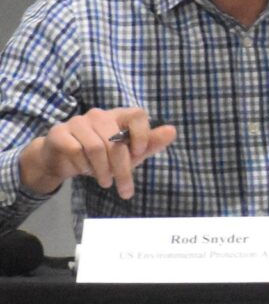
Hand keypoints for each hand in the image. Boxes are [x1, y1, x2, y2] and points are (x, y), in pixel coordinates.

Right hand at [18, 106, 176, 200]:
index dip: (142, 135)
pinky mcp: (60, 132)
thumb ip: (151, 143)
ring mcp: (78, 122)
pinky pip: (76, 151)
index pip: (138, 114)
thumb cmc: (103, 156)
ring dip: (103, 171)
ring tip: (105, 181)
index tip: (140, 153)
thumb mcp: (130, 153)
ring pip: (96, 148)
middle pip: (116, 141)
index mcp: (119, 116)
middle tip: (124, 189)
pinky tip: (85, 170)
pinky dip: (83, 166)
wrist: (63, 160)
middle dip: (122, 169)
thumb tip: (173, 131)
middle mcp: (99, 115)